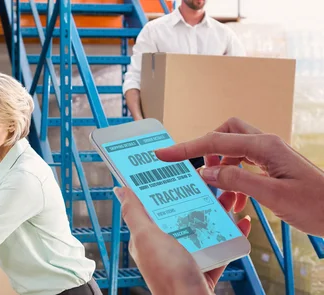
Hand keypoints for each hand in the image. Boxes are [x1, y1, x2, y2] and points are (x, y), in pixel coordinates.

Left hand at [114, 186, 250, 294]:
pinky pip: (221, 248)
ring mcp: (186, 259)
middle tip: (210, 180)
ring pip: (203, 229)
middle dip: (196, 196)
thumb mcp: (147, 238)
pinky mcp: (206, 270)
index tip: (174, 169)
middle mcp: (165, 247)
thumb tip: (120, 190)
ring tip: (230, 198)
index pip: (151, 206)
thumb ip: (134, 213)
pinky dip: (232, 235)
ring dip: (217, 212)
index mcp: (147, 238)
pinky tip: (242, 223)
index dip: (160, 187)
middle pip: (180, 214)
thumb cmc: (169, 275)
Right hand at [155, 117, 323, 235]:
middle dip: (207, 148)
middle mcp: (267, 144)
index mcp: (265, 147)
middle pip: (226, 132)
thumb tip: (204, 173)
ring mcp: (271, 155)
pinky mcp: (273, 167)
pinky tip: (237, 200)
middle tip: (197, 170)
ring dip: (221, 167)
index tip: (162, 155)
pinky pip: (245, 163)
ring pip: (234, 148)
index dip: (186, 149)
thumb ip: (235, 181)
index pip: (215, 143)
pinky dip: (233, 177)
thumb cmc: (316, 205)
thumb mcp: (271, 196)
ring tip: (219, 192)